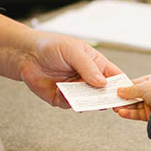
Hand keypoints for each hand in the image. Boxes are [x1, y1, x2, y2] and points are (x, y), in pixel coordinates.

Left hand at [0, 12, 121, 107]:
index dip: (120, 85)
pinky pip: (70, 104)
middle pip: (103, 93)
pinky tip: (60, 90)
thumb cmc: (51, 46)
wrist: (26, 54)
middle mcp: (87, 78)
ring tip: (83, 96)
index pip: (114, 76)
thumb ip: (88, 67)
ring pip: (88, 101)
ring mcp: (76, 89)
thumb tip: (102, 83)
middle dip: (105, 97)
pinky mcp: (62, 98)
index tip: (124, 93)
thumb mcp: (73, 51)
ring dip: (86, 101)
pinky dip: (67, 100)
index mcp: (95, 64)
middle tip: (105, 100)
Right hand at [114, 75, 150, 120]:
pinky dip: (129, 113)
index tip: (115, 91)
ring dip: (124, 107)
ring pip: (134, 106)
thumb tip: (119, 91)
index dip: (124, 87)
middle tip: (113, 100)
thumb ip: (129, 90)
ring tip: (115, 108)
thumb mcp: (143, 87)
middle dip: (123, 99)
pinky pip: (137, 113)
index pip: (134, 84)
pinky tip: (122, 113)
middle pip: (133, 96)